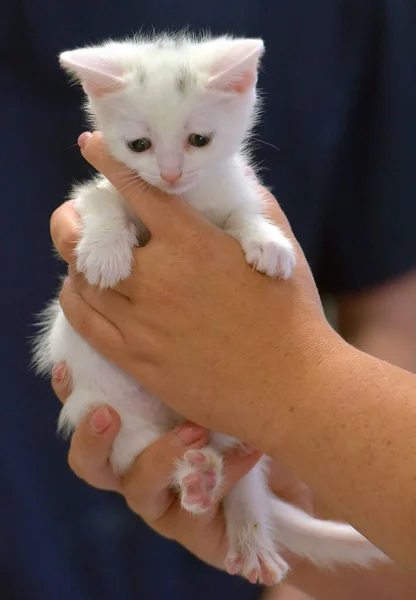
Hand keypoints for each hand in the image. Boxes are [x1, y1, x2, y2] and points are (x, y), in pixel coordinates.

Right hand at [51, 363, 312, 572]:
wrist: (290, 470)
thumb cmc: (246, 415)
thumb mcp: (217, 383)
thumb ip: (188, 362)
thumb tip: (173, 316)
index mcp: (134, 431)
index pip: (89, 411)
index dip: (70, 392)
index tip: (68, 366)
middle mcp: (138, 467)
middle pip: (90, 464)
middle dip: (91, 438)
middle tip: (106, 413)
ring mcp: (163, 501)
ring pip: (137, 487)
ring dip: (161, 456)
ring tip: (195, 431)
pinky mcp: (193, 529)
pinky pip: (195, 505)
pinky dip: (219, 473)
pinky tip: (249, 450)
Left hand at [53, 131, 337, 453]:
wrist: (292, 389)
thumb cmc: (293, 318)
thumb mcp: (279, 251)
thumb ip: (252, 207)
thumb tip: (236, 175)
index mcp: (193, 245)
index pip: (135, 191)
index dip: (108, 163)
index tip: (92, 147)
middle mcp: (159, 279)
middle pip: (88, 239)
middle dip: (73, 218)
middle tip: (77, 215)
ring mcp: (142, 323)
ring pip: (80, 281)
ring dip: (76, 261)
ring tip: (85, 257)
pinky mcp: (136, 360)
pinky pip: (84, 324)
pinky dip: (76, 300)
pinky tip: (84, 294)